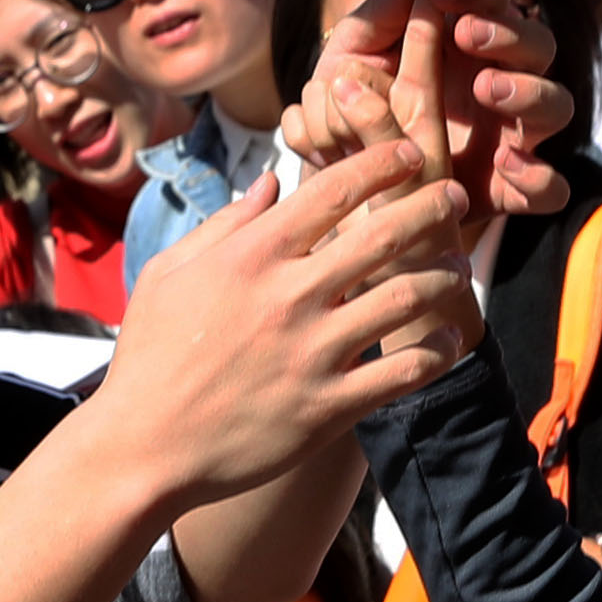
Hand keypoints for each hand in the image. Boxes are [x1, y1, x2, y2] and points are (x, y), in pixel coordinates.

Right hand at [96, 135, 475, 512]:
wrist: (144, 448)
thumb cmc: (149, 357)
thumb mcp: (169, 274)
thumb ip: (225, 224)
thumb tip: (270, 183)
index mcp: (252, 257)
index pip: (334, 190)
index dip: (382, 163)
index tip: (408, 153)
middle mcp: (289, 297)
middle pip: (385, 234)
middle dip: (431, 206)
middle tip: (454, 196)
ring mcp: (313, 353)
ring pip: (407, 298)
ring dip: (443, 276)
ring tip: (457, 268)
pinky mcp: (328, 407)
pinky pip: (402, 372)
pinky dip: (435, 351)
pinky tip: (446, 338)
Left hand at [281, 0, 571, 217]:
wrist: (352, 188)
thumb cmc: (357, 109)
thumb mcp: (350, 60)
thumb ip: (376, 19)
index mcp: (469, 42)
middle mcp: (503, 81)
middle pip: (538, 44)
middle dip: (507, 33)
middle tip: (465, 33)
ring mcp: (513, 135)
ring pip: (557, 105)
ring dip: (529, 92)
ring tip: (485, 88)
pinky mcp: (509, 189)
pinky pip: (550, 187)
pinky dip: (537, 176)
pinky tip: (505, 162)